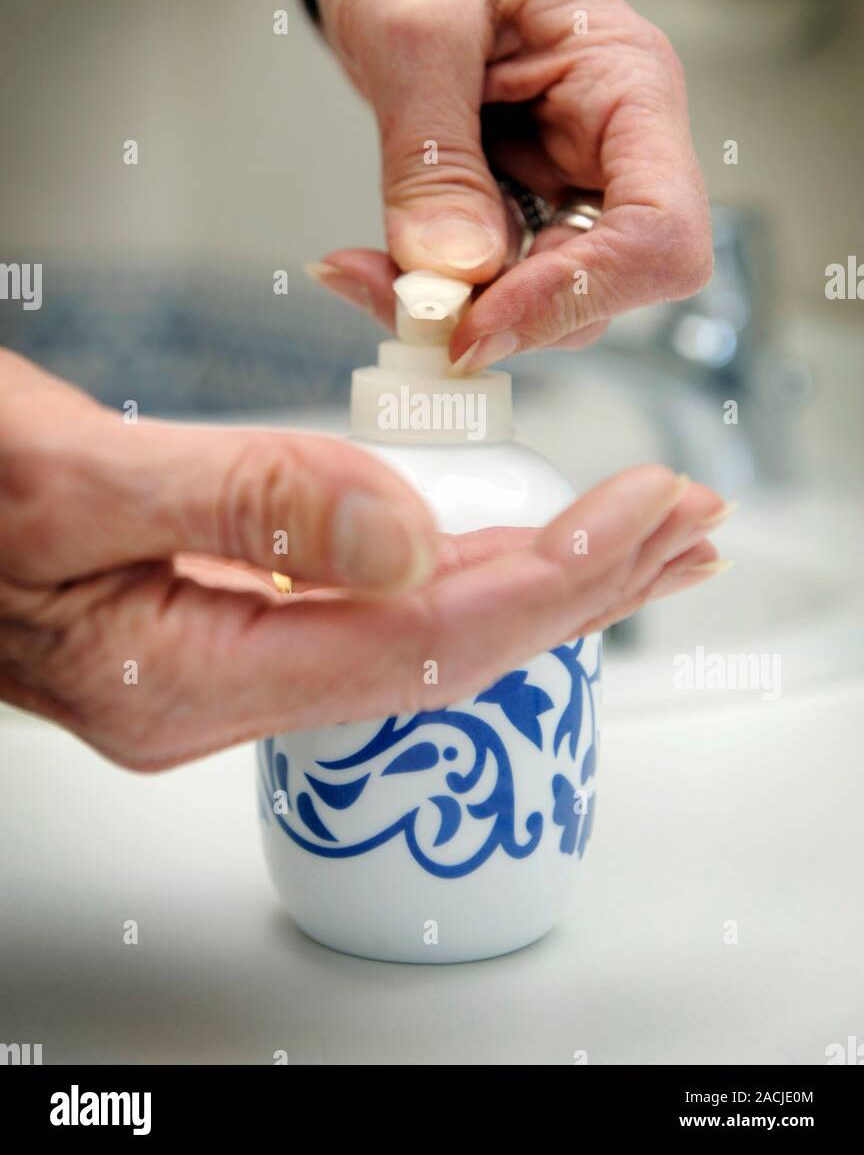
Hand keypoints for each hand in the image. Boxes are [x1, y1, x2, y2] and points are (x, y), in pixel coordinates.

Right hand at [0, 350, 727, 769]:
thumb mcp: (74, 480)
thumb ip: (241, 505)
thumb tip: (410, 535)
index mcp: (189, 680)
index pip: (418, 644)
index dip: (548, 583)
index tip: (644, 518)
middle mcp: (219, 690)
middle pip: (443, 652)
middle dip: (578, 587)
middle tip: (689, 530)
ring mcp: (222, 660)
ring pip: (416, 631)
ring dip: (534, 580)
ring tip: (639, 539)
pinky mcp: (221, 619)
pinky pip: (370, 608)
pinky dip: (458, 569)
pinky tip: (512, 552)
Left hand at [307, 0, 710, 370]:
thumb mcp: (415, 28)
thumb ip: (434, 156)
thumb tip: (455, 270)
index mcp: (627, 86)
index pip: (661, 234)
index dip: (581, 293)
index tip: (481, 320)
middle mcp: (611, 146)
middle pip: (601, 284)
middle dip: (501, 309)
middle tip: (399, 300)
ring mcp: (564, 180)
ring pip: (538, 296)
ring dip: (453, 306)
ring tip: (364, 272)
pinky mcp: (515, 200)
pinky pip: (488, 275)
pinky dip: (427, 286)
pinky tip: (370, 266)